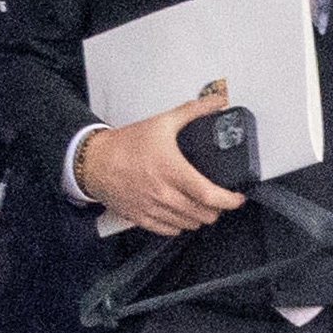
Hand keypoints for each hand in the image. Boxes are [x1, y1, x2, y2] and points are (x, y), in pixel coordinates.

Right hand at [81, 94, 245, 235]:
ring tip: (201, 205)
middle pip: (203, 214)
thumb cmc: (126, 144)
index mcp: (172, 171)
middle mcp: (164, 194)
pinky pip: (169, 231)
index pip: (209, 195)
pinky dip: (180, 225)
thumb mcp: (162, 122)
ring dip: (199, 217)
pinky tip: (181, 213)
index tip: (237, 197)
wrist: (94, 161)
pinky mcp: (141, 218)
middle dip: (216, 208)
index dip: (229, 200)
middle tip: (219, 198)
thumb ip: (192, 111)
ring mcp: (152, 209)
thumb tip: (216, 101)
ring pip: (188, 225)